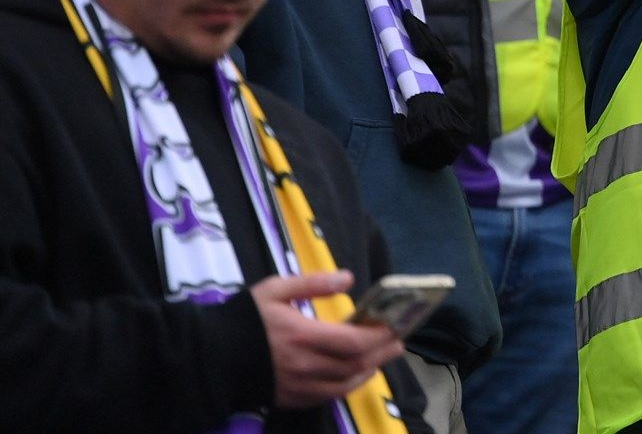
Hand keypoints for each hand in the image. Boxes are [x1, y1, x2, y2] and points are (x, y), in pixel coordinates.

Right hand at [251, 272, 405, 410]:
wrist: (209, 356)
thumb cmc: (244, 319)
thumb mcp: (274, 289)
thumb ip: (312, 283)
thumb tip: (348, 277)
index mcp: (303, 336)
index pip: (354, 342)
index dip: (379, 336)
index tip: (393, 326)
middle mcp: (305, 365)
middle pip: (356, 364)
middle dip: (381, 353)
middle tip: (397, 342)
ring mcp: (298, 385)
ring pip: (345, 384)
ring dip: (368, 371)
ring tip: (380, 358)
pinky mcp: (290, 398)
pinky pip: (327, 396)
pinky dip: (347, 386)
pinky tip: (353, 375)